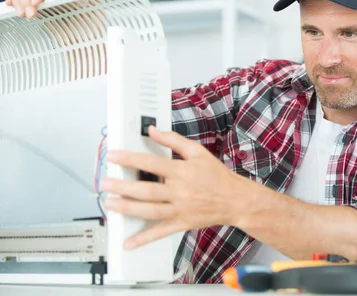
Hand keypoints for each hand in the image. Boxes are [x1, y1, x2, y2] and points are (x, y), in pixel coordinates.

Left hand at [99, 126, 250, 249]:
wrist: (235, 200)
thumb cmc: (216, 176)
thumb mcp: (197, 152)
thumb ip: (173, 140)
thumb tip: (152, 130)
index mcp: (182, 172)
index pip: (150, 164)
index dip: (129, 159)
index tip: (113, 156)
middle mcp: (179, 192)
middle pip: (146, 190)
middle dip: (121, 187)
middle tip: (104, 183)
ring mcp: (179, 209)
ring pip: (149, 211)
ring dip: (127, 208)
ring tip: (110, 204)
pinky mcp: (181, 223)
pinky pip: (160, 232)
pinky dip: (144, 239)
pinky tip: (129, 242)